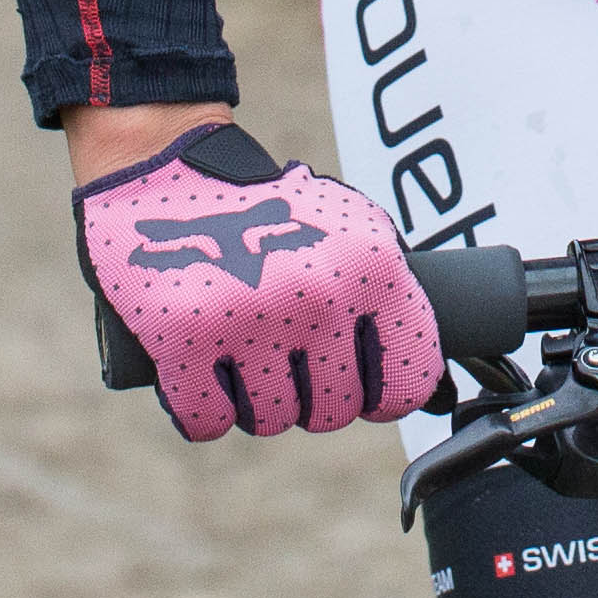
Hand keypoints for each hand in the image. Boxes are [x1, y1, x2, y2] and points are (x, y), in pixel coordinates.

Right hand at [73, 119, 443, 438]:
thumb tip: (433, 388)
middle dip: (310, 395)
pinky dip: (202, 410)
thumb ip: (387, 296)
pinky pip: (208, 422)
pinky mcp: (183, 338)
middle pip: (334, 410)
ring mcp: (251, 318)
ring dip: (255, 401)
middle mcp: (320, 294)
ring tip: (241, 351)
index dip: (385, 393)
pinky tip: (200, 370)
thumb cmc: (267, 214)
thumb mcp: (351, 232)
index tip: (363, 387)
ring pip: (272, 420)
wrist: (165, 174)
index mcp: (372, 266)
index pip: (409, 379)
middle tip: (285, 355)